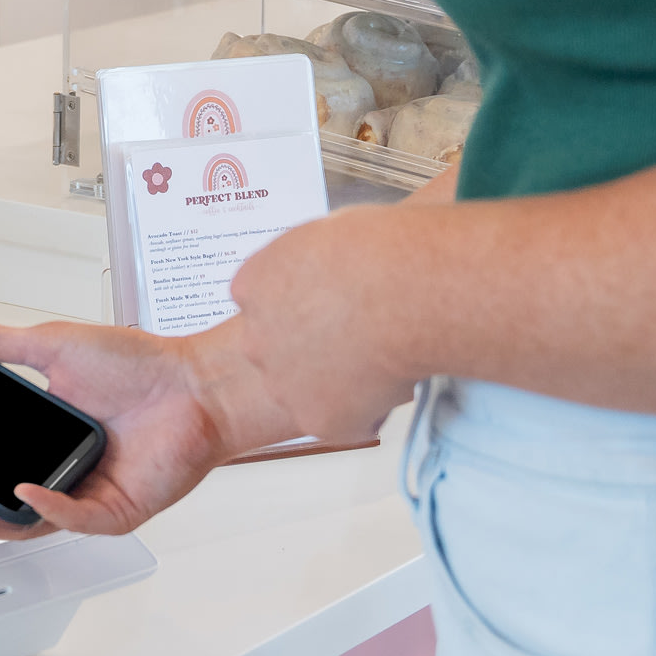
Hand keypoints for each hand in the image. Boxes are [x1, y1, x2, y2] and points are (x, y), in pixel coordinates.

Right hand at [0, 316, 293, 542]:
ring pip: (28, 524)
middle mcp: (61, 471)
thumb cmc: (142, 366)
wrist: (197, 383)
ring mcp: (86, 495)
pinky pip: (72, 520)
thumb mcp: (52, 346)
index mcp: (44, 437)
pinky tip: (26, 492)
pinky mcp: (114, 512)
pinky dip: (45, 508)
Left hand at [221, 208, 435, 446]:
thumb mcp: (326, 233)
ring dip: (337, 383)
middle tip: (357, 336)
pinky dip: (365, 411)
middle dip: (312, 348)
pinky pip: (341, 422)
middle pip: (278, 352)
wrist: (404, 291)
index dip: (301, 307)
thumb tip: (328, 267)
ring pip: (307, 392)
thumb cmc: (377, 250)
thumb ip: (311, 262)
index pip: (261, 305)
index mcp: (252, 286)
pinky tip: (391, 383)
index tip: (330, 304)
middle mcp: (255, 339)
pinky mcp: (317, 420)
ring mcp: (283, 385)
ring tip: (382, 358)